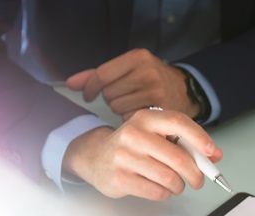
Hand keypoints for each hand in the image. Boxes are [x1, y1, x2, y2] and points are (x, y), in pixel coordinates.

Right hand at [63, 108, 222, 199]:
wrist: (95, 156)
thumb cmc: (133, 147)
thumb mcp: (156, 136)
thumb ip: (185, 143)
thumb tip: (215, 156)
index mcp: (146, 118)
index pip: (178, 122)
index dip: (200, 138)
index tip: (211, 152)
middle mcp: (134, 134)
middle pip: (178, 158)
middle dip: (195, 174)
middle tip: (199, 180)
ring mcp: (125, 157)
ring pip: (169, 178)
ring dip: (179, 186)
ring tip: (177, 184)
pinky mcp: (120, 178)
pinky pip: (157, 192)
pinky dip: (165, 194)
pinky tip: (161, 189)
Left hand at [66, 49, 197, 120]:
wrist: (184, 91)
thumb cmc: (149, 79)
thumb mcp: (127, 68)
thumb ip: (97, 75)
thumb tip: (70, 84)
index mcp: (137, 57)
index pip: (102, 74)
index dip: (90, 87)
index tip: (88, 95)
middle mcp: (148, 72)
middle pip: (109, 93)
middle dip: (110, 98)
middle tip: (122, 97)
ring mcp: (156, 91)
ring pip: (117, 107)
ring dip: (119, 109)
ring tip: (132, 104)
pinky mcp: (160, 109)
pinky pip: (130, 118)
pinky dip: (130, 118)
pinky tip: (139, 113)